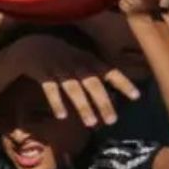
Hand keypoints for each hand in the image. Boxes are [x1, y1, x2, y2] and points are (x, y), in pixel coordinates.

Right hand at [23, 39, 142, 127]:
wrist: (32, 45)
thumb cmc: (63, 57)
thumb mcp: (82, 58)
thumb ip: (97, 72)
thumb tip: (117, 92)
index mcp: (88, 61)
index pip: (109, 72)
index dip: (123, 83)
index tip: (136, 96)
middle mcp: (76, 64)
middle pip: (92, 84)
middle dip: (103, 102)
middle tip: (112, 120)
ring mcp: (60, 69)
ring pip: (73, 89)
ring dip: (83, 105)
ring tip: (91, 123)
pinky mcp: (43, 74)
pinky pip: (51, 90)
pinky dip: (57, 102)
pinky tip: (62, 116)